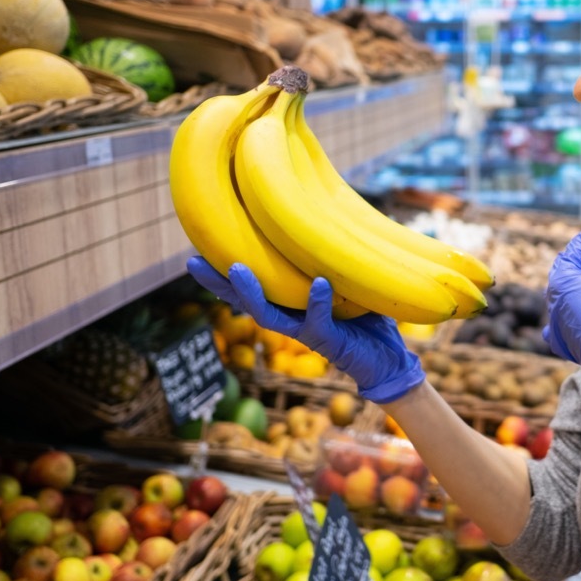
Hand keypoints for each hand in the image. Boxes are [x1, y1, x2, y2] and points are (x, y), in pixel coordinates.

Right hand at [187, 257, 423, 403]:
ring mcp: (307, 332)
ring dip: (252, 293)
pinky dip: (318, 301)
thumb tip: (329, 219)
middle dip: (218, 284)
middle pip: (244, 303)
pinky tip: (317, 283)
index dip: (224, 273)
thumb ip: (332, 261)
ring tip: (237, 269)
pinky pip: (318, 320)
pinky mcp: (328, 341)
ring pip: (269, 316)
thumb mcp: (346, 285)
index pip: (252, 288)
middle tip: (193, 262)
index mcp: (290, 306)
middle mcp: (291, 320)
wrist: (387, 361)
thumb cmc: (364, 320)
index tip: (198, 251)